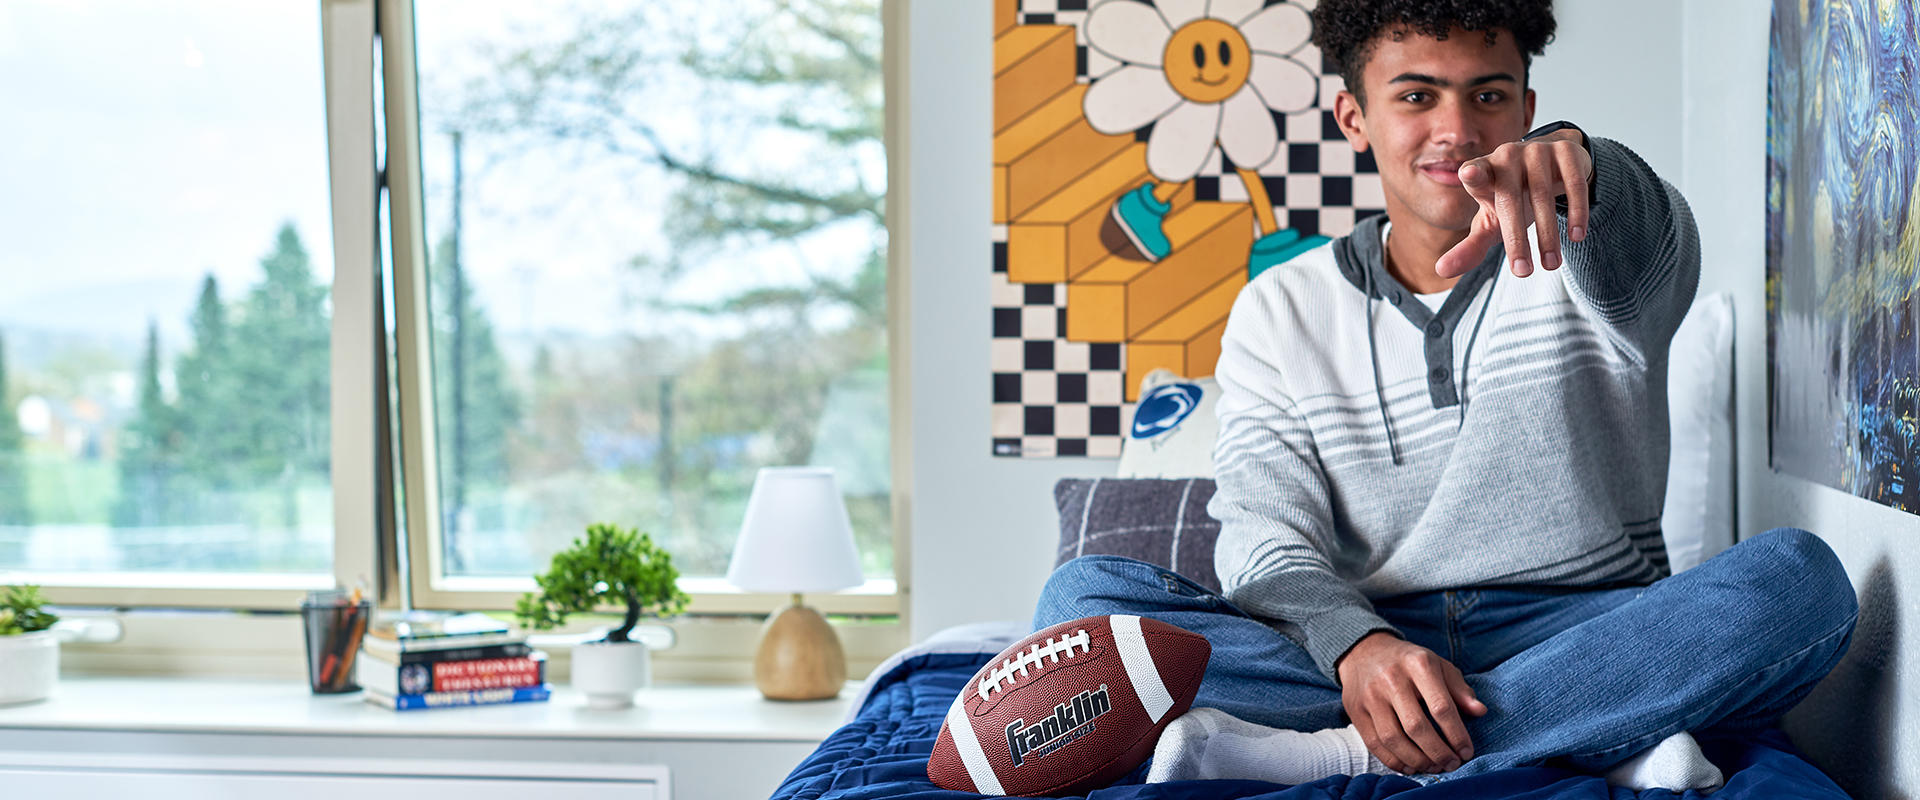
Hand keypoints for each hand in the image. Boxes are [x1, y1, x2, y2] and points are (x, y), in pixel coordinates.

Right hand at [1336, 632, 1487, 773]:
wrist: (1364, 651)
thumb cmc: (1409, 662)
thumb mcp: (1438, 665)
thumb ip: (1459, 689)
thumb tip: (1480, 711)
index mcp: (1418, 664)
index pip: (1441, 707)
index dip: (1457, 735)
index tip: (1466, 752)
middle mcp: (1392, 679)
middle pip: (1416, 727)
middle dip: (1438, 752)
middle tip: (1451, 764)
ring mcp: (1370, 696)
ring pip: (1393, 739)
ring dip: (1417, 760)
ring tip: (1433, 767)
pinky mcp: (1356, 710)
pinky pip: (1374, 743)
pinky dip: (1394, 760)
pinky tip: (1410, 766)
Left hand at [1434, 129, 1591, 279]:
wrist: (1550, 163)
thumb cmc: (1512, 197)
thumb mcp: (1491, 222)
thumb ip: (1469, 246)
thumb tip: (1440, 271)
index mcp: (1484, 171)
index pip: (1474, 173)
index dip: (1473, 173)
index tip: (1469, 174)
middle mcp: (1507, 156)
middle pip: (1510, 200)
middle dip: (1516, 239)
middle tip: (1522, 273)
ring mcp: (1537, 151)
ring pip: (1543, 195)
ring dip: (1548, 234)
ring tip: (1551, 264)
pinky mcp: (1565, 152)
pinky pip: (1574, 184)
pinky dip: (1576, 211)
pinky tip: (1576, 235)